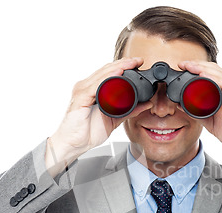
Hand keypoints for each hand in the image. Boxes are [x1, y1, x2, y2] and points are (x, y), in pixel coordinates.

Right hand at [46, 58, 152, 175]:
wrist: (75, 144)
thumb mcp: (115, 119)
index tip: (139, 62)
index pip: (109, 72)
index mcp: (93, 90)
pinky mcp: (80, 98)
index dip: (124, 65)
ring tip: (130, 63)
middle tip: (138, 60)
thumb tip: (146, 104)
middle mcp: (87, 87)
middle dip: (123, 63)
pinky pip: (95, 86)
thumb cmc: (88, 132)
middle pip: (106, 70)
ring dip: (118, 67)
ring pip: (102, 75)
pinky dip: (107, 79)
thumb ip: (130, 110)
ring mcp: (82, 91)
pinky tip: (117, 74)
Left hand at [178, 61, 221, 154]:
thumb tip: (181, 105)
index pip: (208, 75)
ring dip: (204, 69)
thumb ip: (197, 113)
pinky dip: (216, 79)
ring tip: (190, 66)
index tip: (181, 67)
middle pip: (213, 70)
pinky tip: (205, 76)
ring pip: (220, 74)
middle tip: (182, 64)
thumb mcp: (210, 122)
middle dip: (197, 65)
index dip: (195, 70)